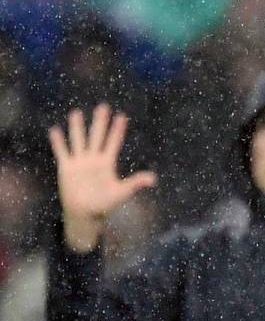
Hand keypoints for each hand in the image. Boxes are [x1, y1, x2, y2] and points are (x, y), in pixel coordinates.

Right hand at [48, 105, 155, 253]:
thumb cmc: (105, 204)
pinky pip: (62, 152)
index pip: (113, 142)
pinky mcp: (66, 168)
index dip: (117, 130)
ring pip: (78, 140)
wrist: (85, 213)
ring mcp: (80, 162)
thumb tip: (154, 179)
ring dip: (77, 128)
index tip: (122, 116)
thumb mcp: (122, 192)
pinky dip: (58, 142)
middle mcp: (94, 159)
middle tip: (103, 106)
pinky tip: (55, 130)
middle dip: (100, 122)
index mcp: (107, 163)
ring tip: (76, 112)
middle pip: (97, 136)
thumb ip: (135, 183)